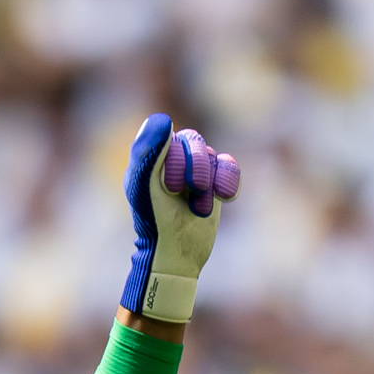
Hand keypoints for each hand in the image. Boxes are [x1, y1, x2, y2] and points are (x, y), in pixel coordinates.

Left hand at [121, 113, 239, 324]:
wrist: (176, 254)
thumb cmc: (154, 222)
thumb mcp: (144, 186)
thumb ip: (147, 152)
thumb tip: (162, 120)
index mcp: (152, 154)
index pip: (173, 136)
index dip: (178, 160)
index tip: (171, 188)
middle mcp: (173, 158)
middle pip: (196, 141)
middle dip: (197, 169)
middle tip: (189, 193)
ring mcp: (195, 170)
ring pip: (213, 156)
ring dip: (208, 185)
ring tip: (198, 208)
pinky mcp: (214, 183)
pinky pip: (229, 167)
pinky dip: (228, 182)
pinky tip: (223, 198)